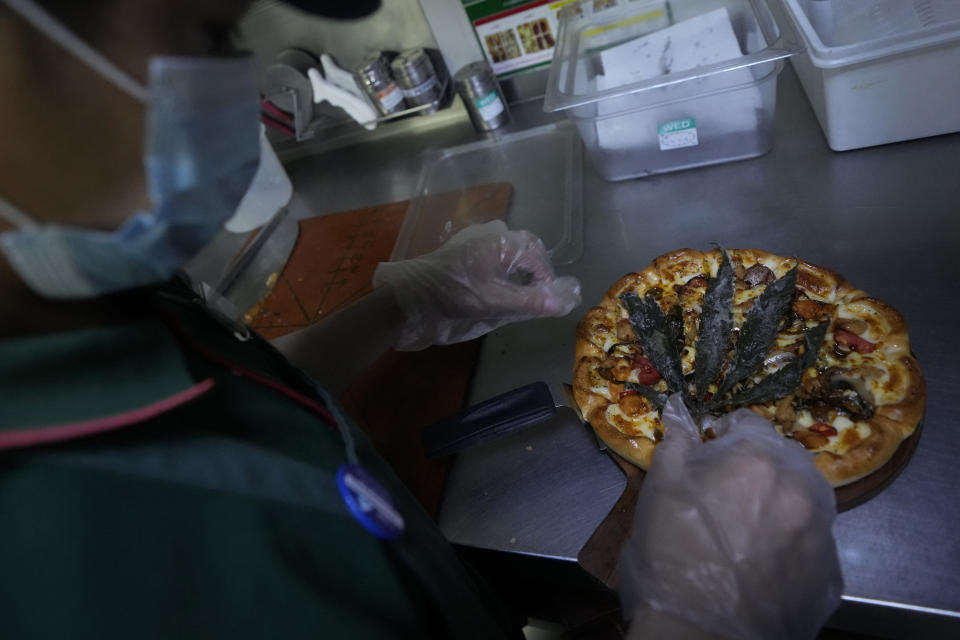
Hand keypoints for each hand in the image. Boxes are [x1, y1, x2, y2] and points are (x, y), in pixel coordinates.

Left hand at [373, 221, 580, 349]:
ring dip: (517, 268)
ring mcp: (473, 239)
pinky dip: (500, 267)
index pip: (536, 256)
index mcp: (500, 241)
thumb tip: (565, 301)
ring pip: (508, 248)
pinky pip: (491, 252)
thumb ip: (531, 302)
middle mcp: (490, 233)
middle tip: (534, 295)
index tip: (547, 299)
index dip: (546, 278)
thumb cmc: (453, 297)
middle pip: (524, 247)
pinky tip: (494, 287)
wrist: (408, 299)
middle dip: (534, 270)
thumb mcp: (495, 303)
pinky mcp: (460, 249)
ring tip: (516, 293)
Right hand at [618, 394, 843, 639]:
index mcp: (757, 457)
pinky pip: (811, 544)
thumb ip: (676, 442)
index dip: (722, 437)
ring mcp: (822, 533)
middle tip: (722, 498)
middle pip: (783, 458)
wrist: (701, 638)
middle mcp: (802, 486)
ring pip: (803, 499)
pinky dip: (790, 546)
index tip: (705, 458)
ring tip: (745, 532)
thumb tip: (678, 406)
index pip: (747, 422)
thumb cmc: (670, 556)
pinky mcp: (831, 575)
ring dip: (779, 502)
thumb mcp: (659, 489)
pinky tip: (761, 566)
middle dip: (756, 467)